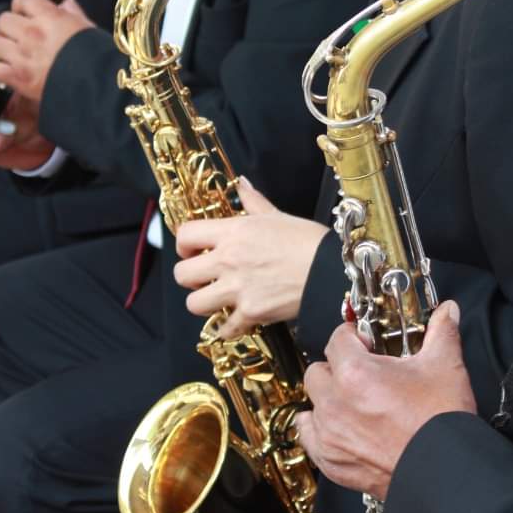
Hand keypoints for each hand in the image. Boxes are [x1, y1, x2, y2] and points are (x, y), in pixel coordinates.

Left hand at [0, 0, 93, 102]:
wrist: (96, 87)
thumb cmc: (97, 58)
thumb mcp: (89, 29)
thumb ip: (73, 12)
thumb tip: (66, 1)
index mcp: (50, 18)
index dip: (22, 5)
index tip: (23, 12)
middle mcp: (32, 33)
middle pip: (3, 19)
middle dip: (7, 26)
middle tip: (14, 34)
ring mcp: (22, 56)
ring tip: (2, 51)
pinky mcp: (16, 77)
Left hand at [174, 180, 326, 337]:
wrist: (331, 270)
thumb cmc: (308, 240)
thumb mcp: (278, 215)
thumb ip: (253, 201)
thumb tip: (241, 184)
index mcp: (233, 232)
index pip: (185, 234)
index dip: (184, 244)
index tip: (192, 250)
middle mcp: (228, 260)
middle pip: (182, 274)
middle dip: (190, 277)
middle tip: (204, 277)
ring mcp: (237, 289)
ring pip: (194, 303)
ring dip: (204, 302)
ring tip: (217, 299)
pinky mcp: (251, 313)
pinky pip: (224, 329)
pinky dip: (228, 328)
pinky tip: (237, 320)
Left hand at [296, 302, 475, 499]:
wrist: (444, 471)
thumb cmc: (440, 424)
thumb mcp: (445, 366)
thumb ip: (442, 332)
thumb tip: (447, 312)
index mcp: (355, 374)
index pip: (337, 340)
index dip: (352, 337)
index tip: (365, 342)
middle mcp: (335, 403)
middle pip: (318, 371)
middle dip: (336, 367)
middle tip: (361, 372)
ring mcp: (330, 434)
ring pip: (312, 404)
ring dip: (327, 398)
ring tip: (351, 400)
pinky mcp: (332, 461)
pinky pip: (309, 437)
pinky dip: (319, 430)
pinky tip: (335, 426)